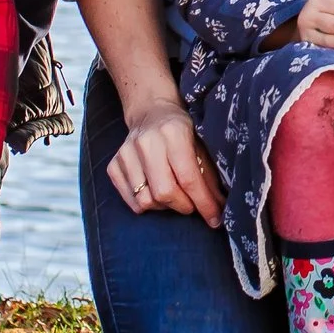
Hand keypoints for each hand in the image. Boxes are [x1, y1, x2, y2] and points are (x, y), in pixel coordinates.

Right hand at [108, 98, 225, 226]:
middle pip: (165, 193)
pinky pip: (131, 201)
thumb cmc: (182, 131)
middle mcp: (146, 142)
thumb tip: (220, 207)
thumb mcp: (201, 144)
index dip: (204, 203)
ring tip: (175, 197)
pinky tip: (157, 193)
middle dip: (184, 206)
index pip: (189, 178)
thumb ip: (209, 175)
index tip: (215, 220)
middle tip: (193, 205)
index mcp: (173, 133)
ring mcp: (126, 154)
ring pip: (146, 200)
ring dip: (165, 207)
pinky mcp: (114, 165)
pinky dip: (147, 205)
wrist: (151, 112)